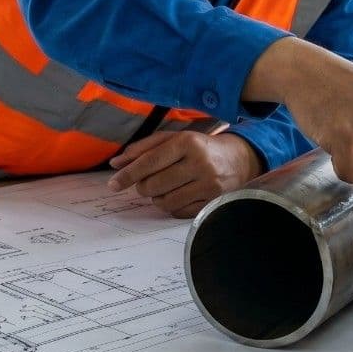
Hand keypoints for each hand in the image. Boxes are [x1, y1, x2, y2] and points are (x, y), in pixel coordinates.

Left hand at [105, 131, 261, 218]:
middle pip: (153, 185)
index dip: (128, 175)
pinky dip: (171, 206)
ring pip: (164, 201)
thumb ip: (143, 148)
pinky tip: (178, 195)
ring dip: (157, 197)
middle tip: (147, 182)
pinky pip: (178, 211)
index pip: (149, 162)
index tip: (113, 184)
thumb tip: (115, 164)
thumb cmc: (199, 147)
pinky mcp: (213, 202)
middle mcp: (199, 163)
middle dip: (143, 187)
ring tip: (164, 187)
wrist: (239, 159)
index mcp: (187, 142)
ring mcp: (208, 185)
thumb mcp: (174, 139)